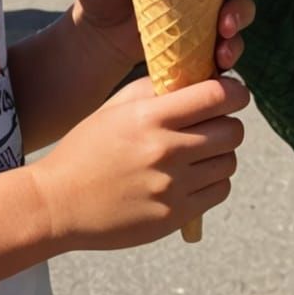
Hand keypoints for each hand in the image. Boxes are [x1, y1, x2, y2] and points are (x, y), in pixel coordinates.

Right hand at [31, 74, 248, 249]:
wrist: (59, 203)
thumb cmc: (87, 148)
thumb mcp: (115, 107)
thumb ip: (156, 89)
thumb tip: (196, 78)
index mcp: (150, 117)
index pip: (216, 97)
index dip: (235, 92)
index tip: (234, 94)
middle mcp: (165, 150)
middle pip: (232, 131)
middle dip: (228, 123)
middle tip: (215, 124)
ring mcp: (172, 187)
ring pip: (229, 162)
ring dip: (222, 154)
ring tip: (201, 152)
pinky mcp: (174, 216)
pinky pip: (219, 191)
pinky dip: (214, 181)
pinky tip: (194, 176)